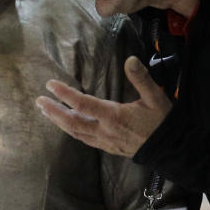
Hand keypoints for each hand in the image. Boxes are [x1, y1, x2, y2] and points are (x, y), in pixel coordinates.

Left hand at [36, 56, 171, 156]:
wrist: (171, 149)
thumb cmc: (162, 122)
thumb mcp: (155, 97)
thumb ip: (141, 78)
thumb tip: (130, 59)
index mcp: (114, 116)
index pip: (83, 104)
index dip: (64, 94)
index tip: (50, 84)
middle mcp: (105, 131)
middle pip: (72, 122)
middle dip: (53, 111)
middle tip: (38, 101)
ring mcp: (105, 141)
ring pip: (75, 132)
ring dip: (58, 121)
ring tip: (45, 112)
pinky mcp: (108, 148)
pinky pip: (84, 139)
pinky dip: (71, 131)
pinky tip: (66, 125)